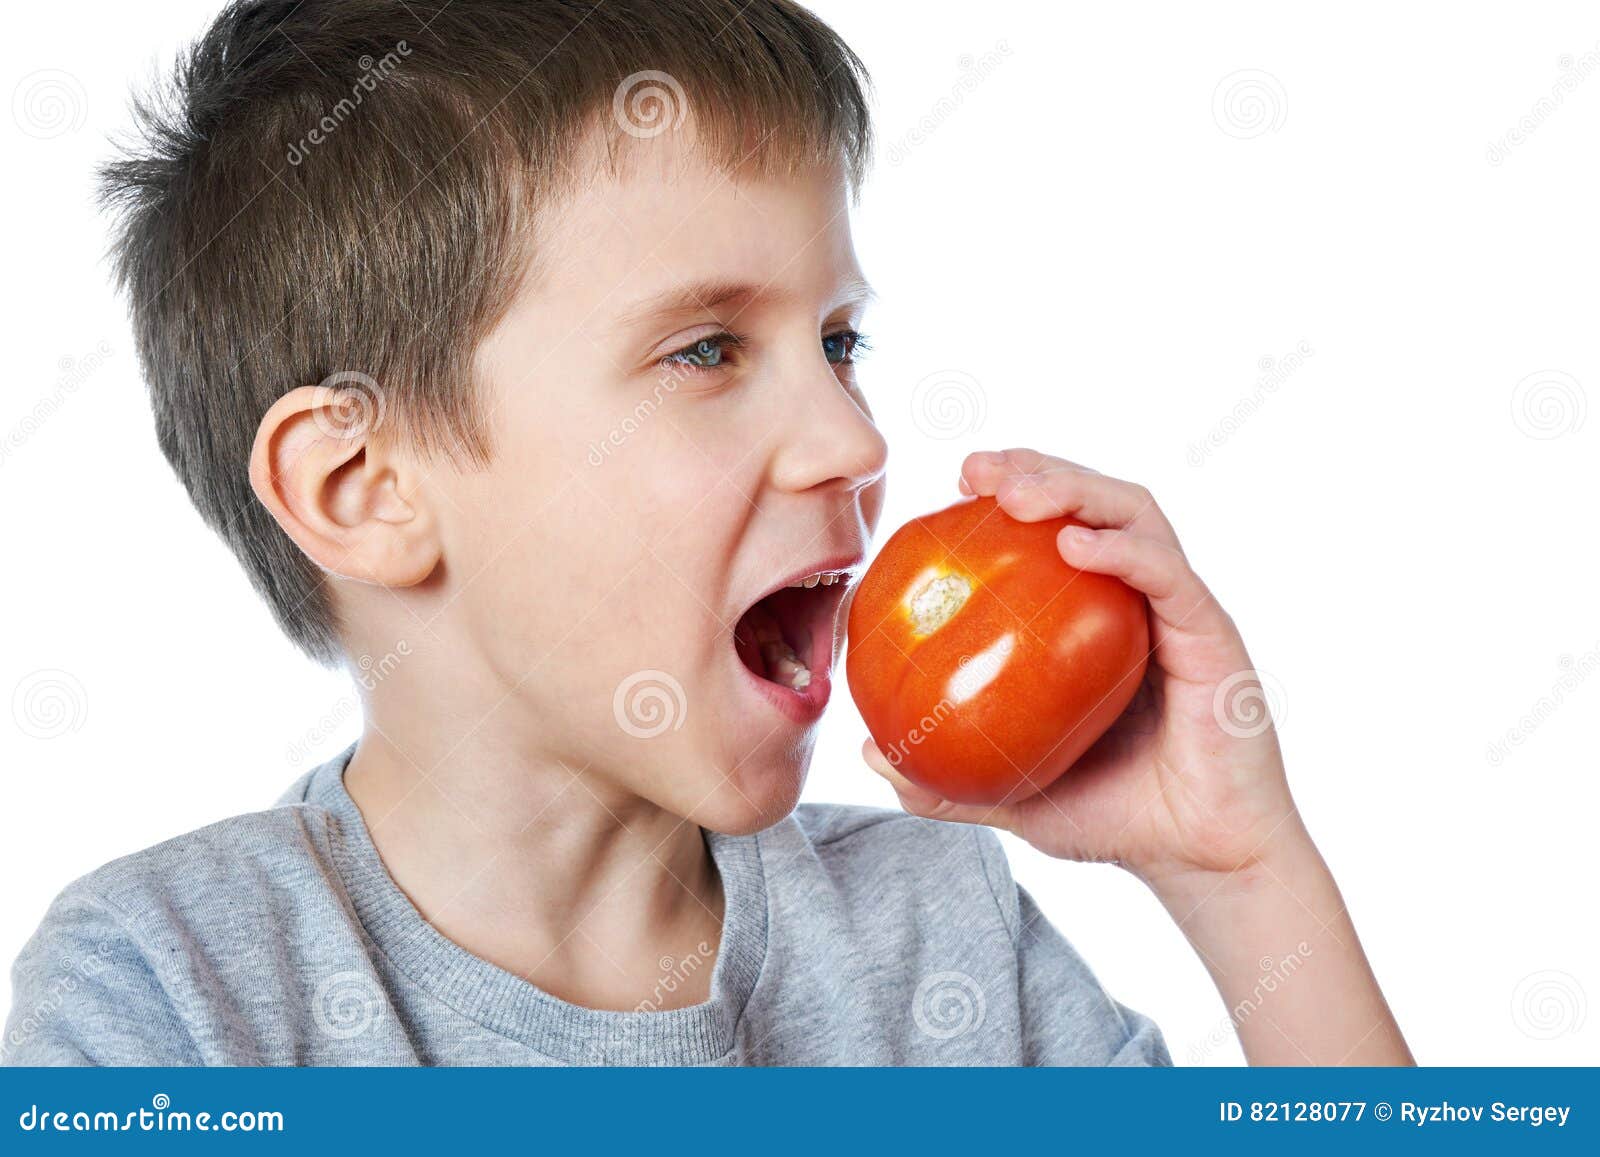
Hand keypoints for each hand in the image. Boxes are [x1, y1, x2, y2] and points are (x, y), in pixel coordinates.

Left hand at [863, 447, 1304, 886]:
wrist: (1198, 860)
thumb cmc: (1115, 817)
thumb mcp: (1013, 796)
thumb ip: (946, 778)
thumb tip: (869, 754)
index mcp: (1098, 620)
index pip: (1057, 527)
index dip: (1014, 490)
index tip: (958, 484)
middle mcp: (1140, 601)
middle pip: (1094, 500)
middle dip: (1038, 468)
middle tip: (977, 470)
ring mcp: (1179, 612)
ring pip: (1134, 515)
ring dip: (1075, 488)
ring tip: (1018, 494)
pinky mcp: (1213, 636)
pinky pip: (1168, 576)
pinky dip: (1122, 551)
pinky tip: (1075, 546)